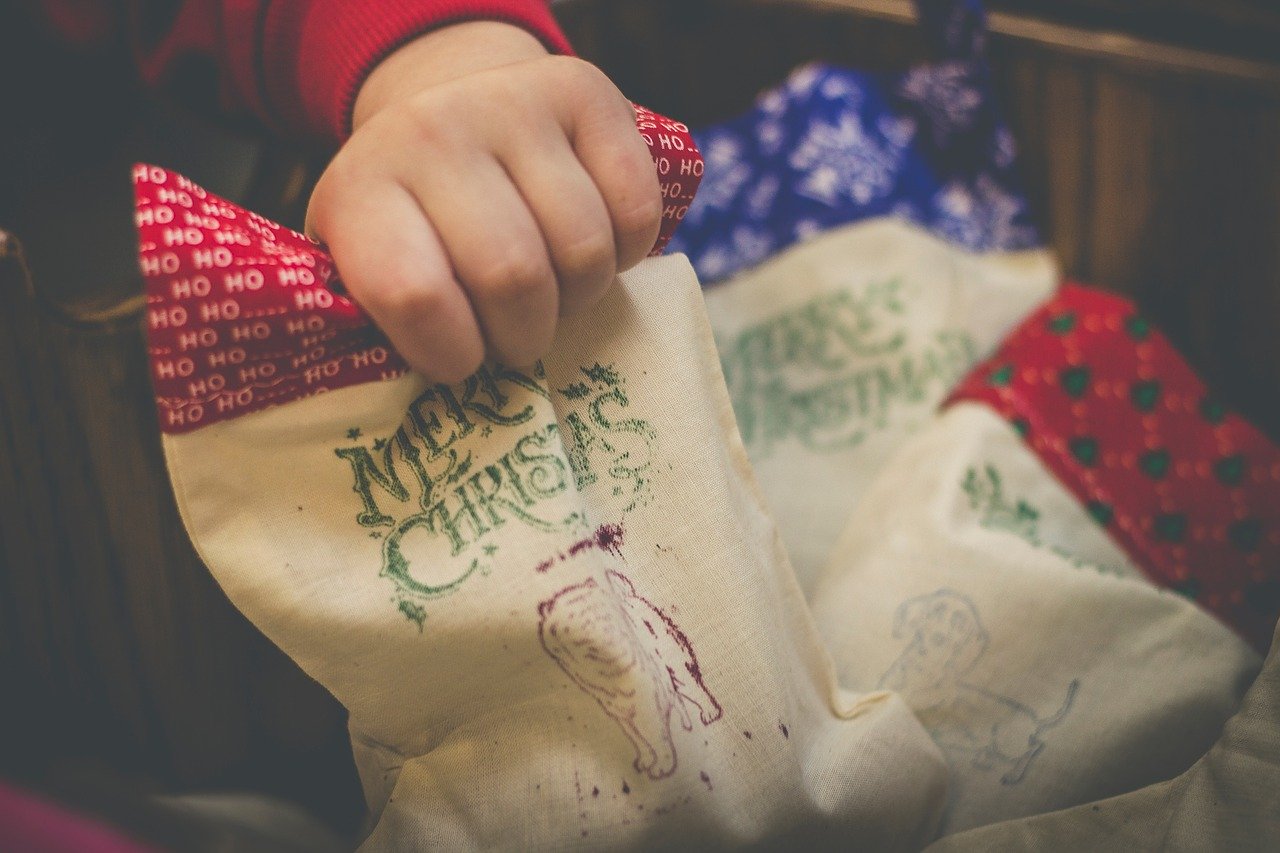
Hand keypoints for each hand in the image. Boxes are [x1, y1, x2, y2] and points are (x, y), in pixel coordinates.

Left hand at [306, 22, 661, 382]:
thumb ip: (384, 328)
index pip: (415, 294)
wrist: (455, 105)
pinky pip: (636, 212)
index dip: (452, 353)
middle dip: (525, 336)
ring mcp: (512, 102)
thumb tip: (423, 404)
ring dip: (580, 297)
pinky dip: (628, 253)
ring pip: (583, 250)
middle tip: (516, 338)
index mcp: (361, 190)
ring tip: (554, 292)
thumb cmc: (417, 221)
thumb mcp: (369, 268)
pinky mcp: (585, 93)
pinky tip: (595, 247)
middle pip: (512, 276)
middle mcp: (430, 132)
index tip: (462, 360)